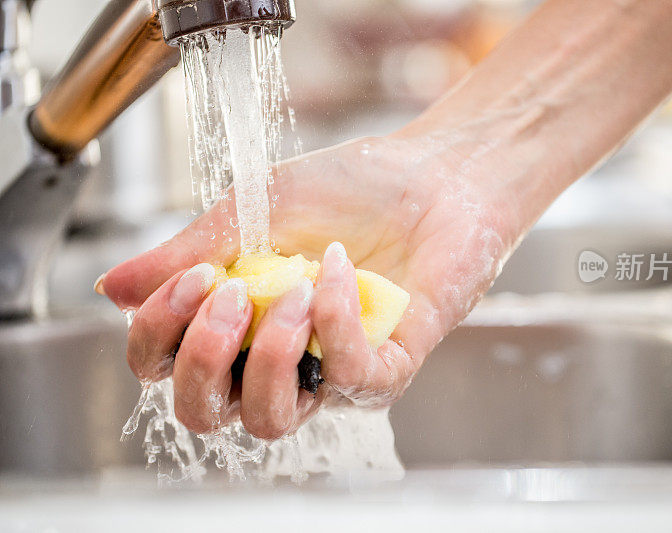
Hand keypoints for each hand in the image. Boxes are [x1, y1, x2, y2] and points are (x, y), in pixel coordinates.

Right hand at [98, 135, 518, 438]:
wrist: (430, 174)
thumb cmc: (346, 190)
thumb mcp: (254, 212)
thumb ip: (186, 253)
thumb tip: (112, 291)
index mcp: (234, 322)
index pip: (166, 367)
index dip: (159, 336)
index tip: (190, 275)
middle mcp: (275, 358)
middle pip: (205, 414)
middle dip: (201, 359)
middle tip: (227, 293)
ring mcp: (329, 371)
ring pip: (270, 421)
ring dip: (265, 357)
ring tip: (288, 290)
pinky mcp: (387, 369)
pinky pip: (349, 382)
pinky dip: (335, 324)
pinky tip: (336, 269)